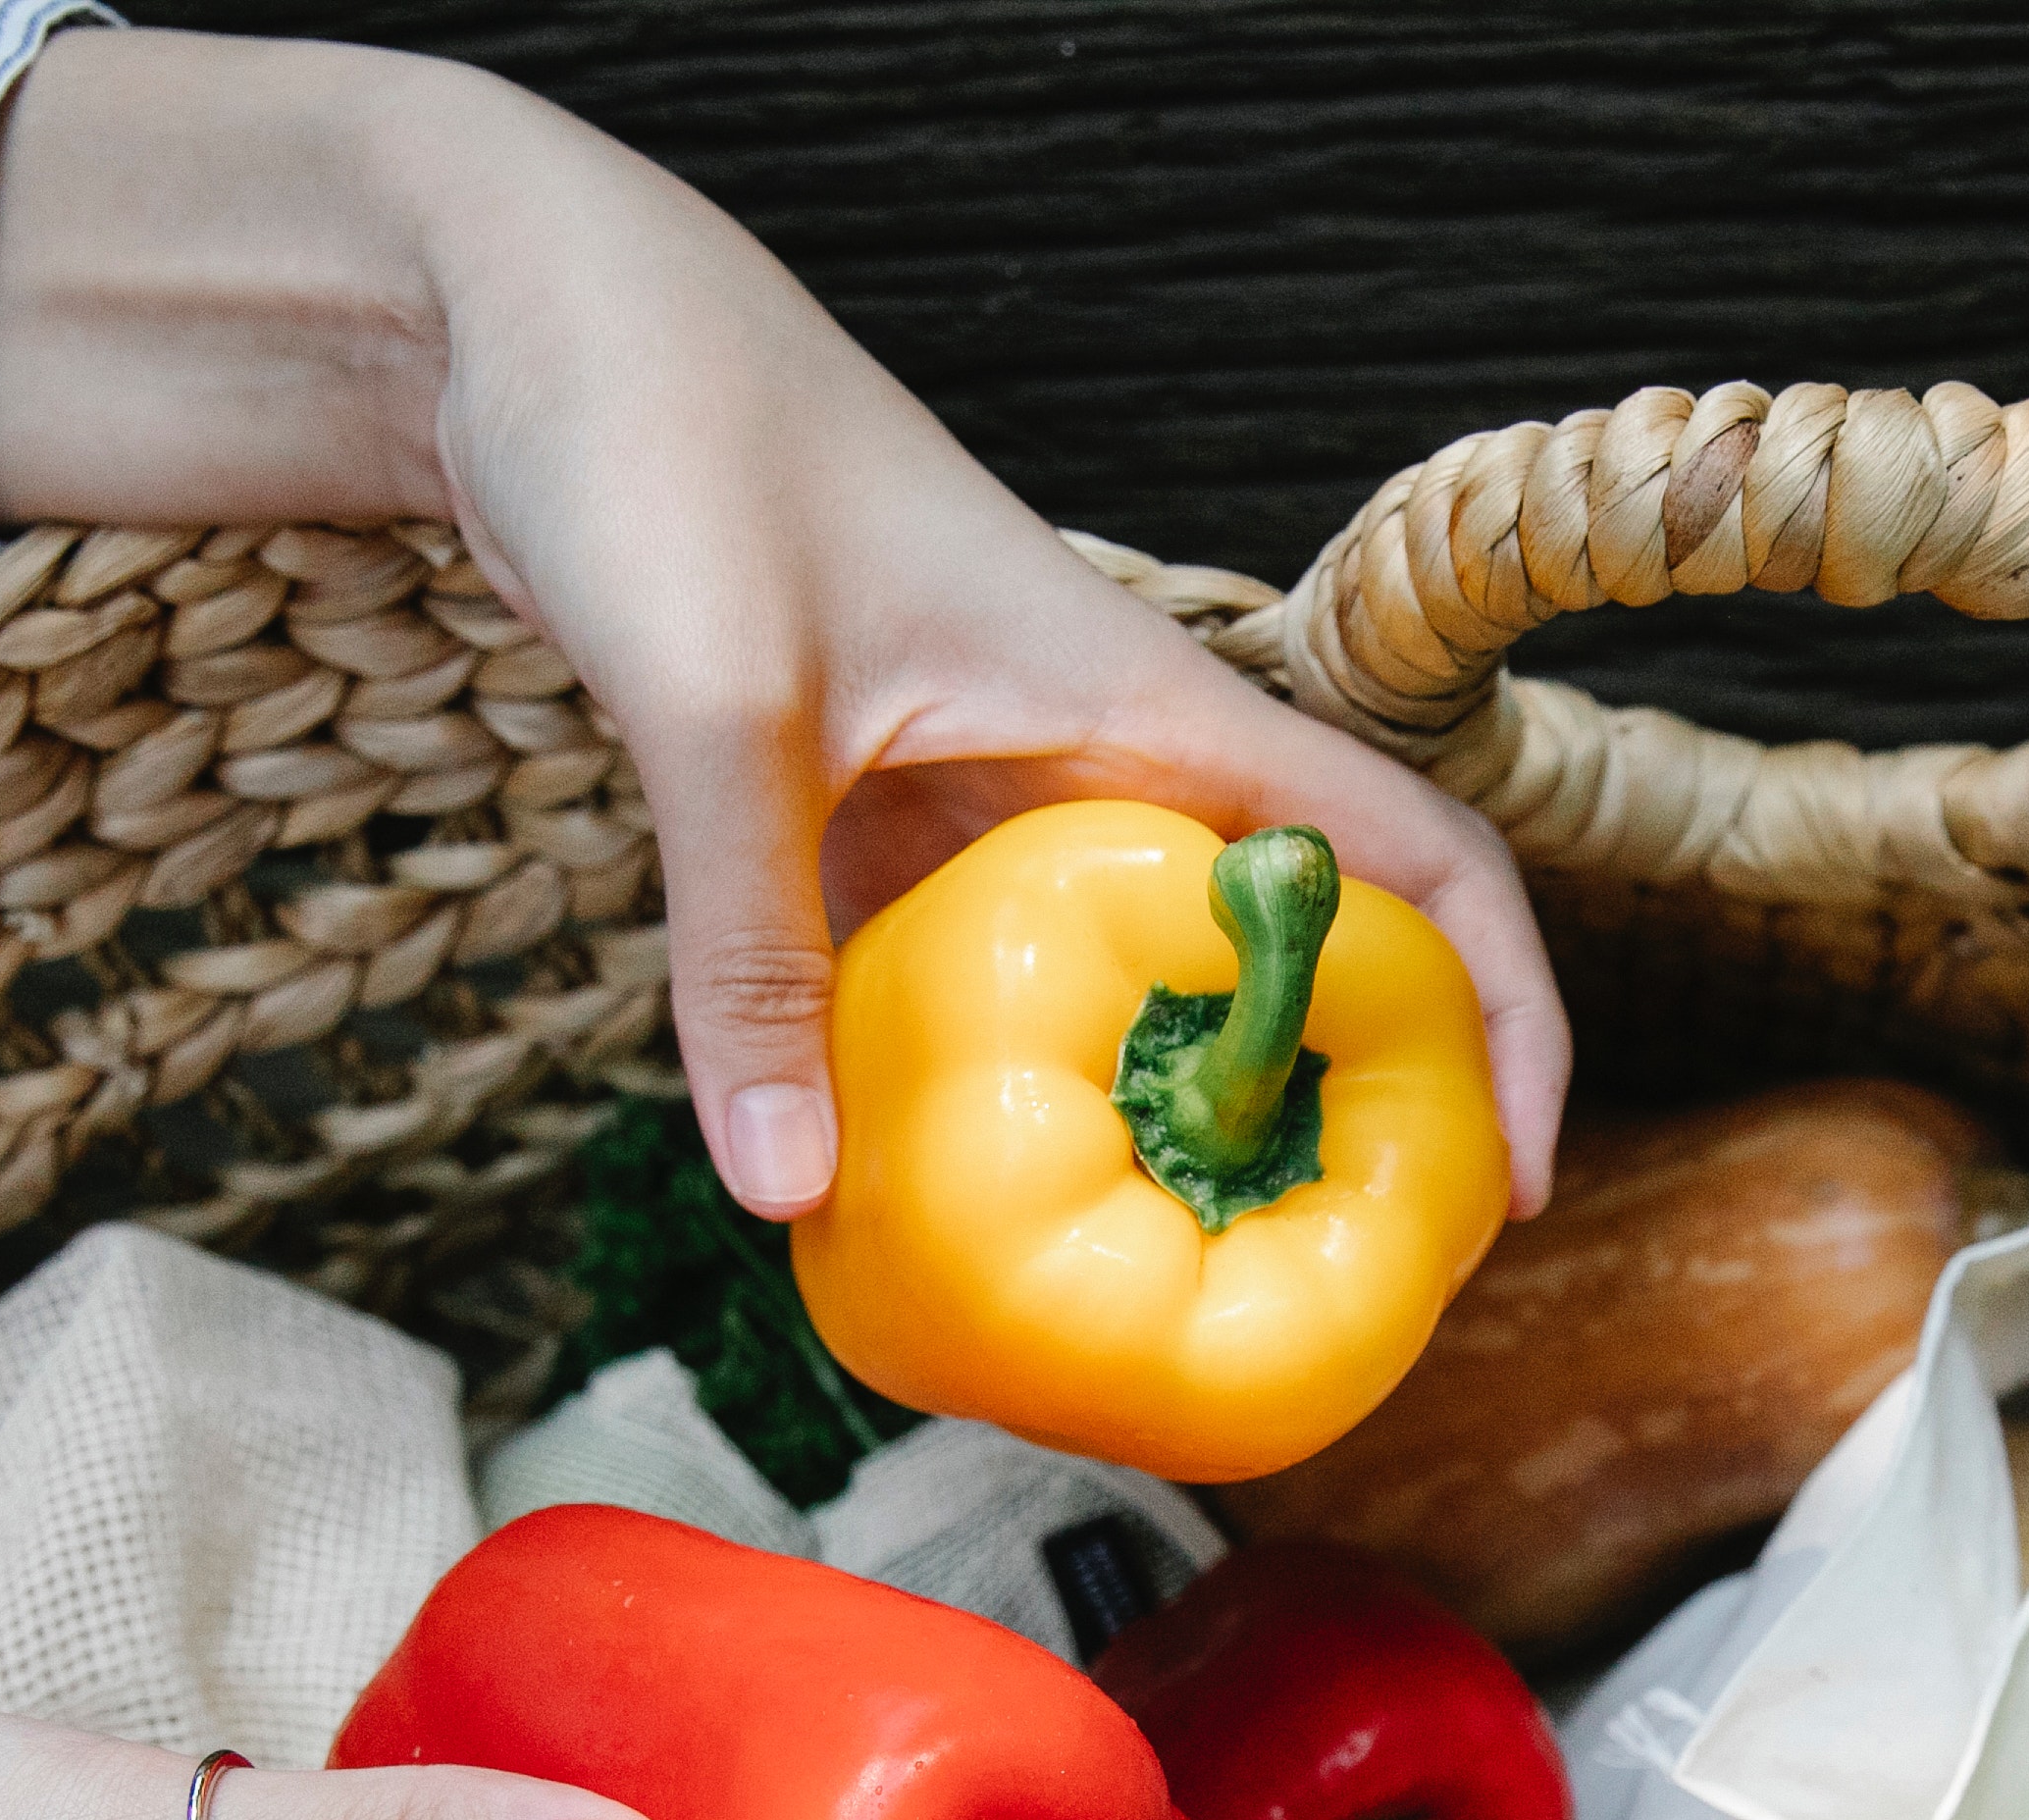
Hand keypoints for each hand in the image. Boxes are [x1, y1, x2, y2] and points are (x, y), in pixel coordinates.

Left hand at [0, 30, 1571, 1220]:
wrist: (523, 313)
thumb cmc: (661, 437)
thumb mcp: (717, 707)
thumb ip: (750, 950)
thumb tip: (789, 1193)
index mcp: (1140, 707)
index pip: (1410, 863)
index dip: (1500, 1023)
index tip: (1505, 1184)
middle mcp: (1099, 758)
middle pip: (1298, 957)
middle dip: (1344, 1124)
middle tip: (1331, 1297)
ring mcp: (992, 793)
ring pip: (1136, 990)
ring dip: (1165, 1128)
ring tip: (1165, 1296)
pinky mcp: (881, 817)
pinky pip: (981, 985)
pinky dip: (988, 1094)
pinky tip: (939, 1205)